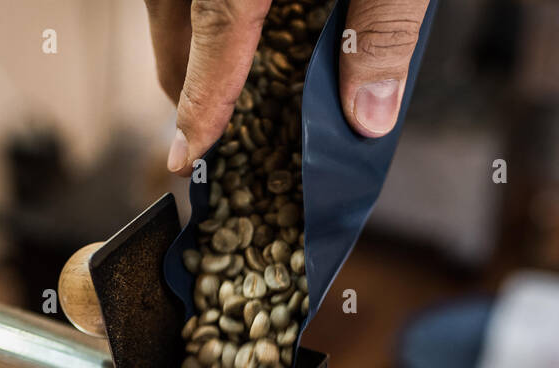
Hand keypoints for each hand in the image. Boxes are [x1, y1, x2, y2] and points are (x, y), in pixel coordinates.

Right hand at [145, 0, 431, 173]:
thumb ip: (383, 31)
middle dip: (199, 92)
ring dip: (204, 46)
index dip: (197, 119)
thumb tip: (369, 117)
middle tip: (236, 130)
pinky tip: (258, 19)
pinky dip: (210, 10)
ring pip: (176, 13)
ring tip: (249, 76)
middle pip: (177, 44)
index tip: (185, 162)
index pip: (208, 57)